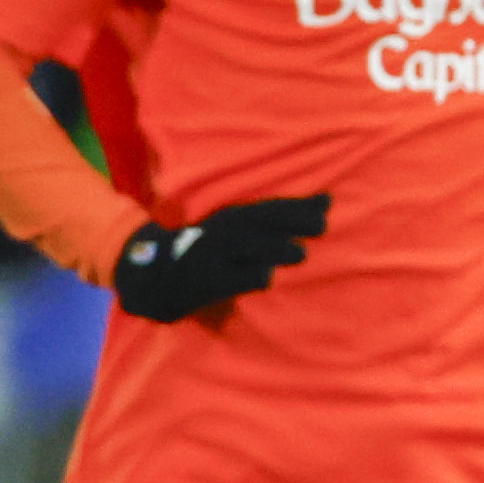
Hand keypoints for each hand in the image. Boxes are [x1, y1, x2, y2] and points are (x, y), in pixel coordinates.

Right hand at [111, 193, 329, 322]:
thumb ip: (276, 220)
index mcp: (229, 218)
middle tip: (322, 225)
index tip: (328, 201)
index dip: (298, 204)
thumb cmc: (209, 254)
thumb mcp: (236, 231)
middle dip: (291, 220)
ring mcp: (211, 255)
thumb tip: (326, 202)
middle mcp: (220, 231)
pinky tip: (266, 277)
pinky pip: (235, 278)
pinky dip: (252, 276)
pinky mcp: (205, 281)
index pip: (267, 207)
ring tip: (300, 253)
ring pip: (247, 246)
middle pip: (259, 221)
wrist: (155, 278)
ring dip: (275, 248)